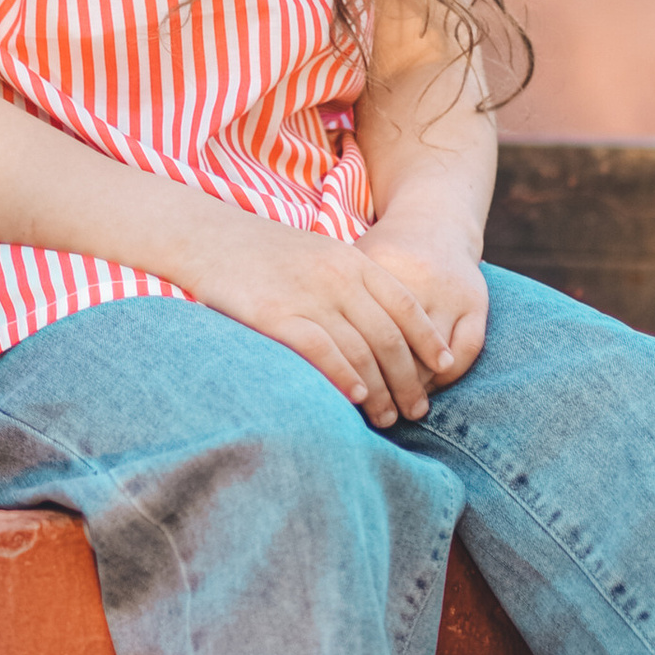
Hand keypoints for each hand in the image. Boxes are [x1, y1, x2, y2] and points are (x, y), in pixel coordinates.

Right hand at [189, 214, 487, 427]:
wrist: (210, 237)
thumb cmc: (266, 254)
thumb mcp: (320, 255)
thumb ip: (351, 286)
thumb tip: (380, 334)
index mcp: (353, 262)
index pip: (406, 306)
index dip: (429, 340)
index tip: (444, 367)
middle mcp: (337, 278)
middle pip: (388, 337)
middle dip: (409, 378)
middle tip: (417, 409)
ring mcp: (308, 296)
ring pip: (361, 350)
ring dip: (382, 389)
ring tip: (389, 417)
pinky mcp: (276, 315)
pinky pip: (322, 351)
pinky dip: (344, 376)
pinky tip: (357, 397)